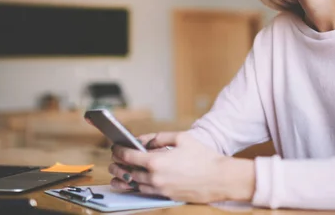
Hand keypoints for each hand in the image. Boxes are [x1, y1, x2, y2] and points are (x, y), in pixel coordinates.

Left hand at [108, 131, 254, 202]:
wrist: (220, 178)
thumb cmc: (203, 156)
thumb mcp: (181, 138)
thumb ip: (158, 137)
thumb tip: (143, 140)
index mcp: (156, 161)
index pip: (128, 156)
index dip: (118, 150)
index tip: (115, 147)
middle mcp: (155, 177)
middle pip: (127, 172)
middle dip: (117, 165)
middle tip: (114, 160)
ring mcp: (160, 189)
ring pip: (134, 185)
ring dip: (123, 178)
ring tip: (117, 174)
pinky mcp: (166, 196)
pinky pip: (145, 192)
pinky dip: (136, 187)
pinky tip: (133, 183)